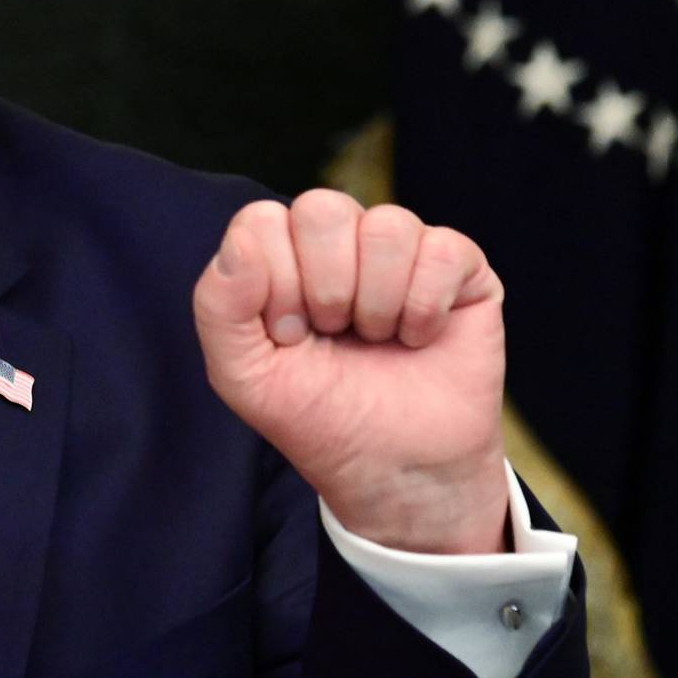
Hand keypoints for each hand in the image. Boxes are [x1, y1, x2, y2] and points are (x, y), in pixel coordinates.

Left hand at [191, 190, 509, 554]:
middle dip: (325, 287)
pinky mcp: (459, 267)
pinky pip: (443, 249)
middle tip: (333, 333)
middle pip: (323, 208)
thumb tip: (241, 243)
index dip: (274, 283)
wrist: (394, 470)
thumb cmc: (317, 415)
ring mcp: (401, 248)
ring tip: (376, 338)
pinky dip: (424, 308)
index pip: (263, 220)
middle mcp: (340, 239)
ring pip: (387, 226)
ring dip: (377, 302)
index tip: (288, 335)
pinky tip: (418, 338)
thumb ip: (219, 306)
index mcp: (282, 253)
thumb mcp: (244, 374)